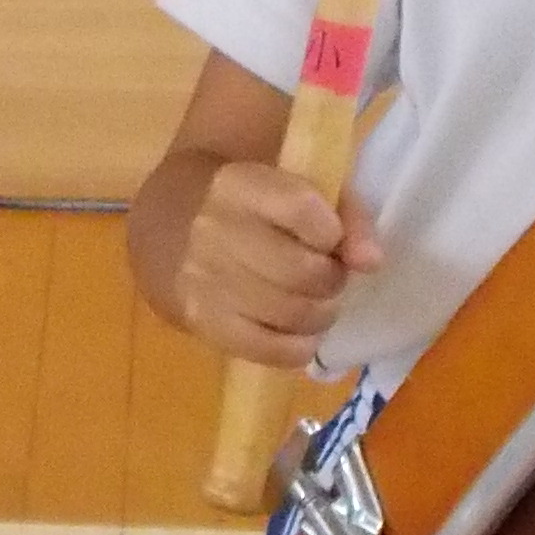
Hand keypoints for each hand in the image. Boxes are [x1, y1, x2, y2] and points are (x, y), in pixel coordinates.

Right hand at [176, 163, 385, 371]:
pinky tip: (299, 332)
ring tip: (316, 303)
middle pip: (303, 271)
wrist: (164, 223)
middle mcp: (216, 232)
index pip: (303, 211)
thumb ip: (344, 213)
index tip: (327, 236)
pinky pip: (269, 350)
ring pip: (291, 314)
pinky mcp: (204, 324)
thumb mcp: (290, 184)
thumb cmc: (245, 201)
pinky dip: (299, 346)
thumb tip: (371, 262)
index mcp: (240, 186)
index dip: (331, 232)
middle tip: (327, 276)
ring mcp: (206, 282)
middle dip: (331, 279)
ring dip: (321, 314)